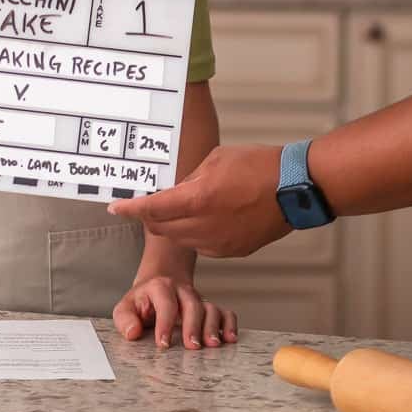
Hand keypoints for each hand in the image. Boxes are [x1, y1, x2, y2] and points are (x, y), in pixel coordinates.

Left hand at [108, 146, 290, 257]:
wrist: (295, 188)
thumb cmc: (257, 165)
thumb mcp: (215, 161)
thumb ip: (190, 178)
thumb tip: (175, 190)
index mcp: (198, 199)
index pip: (153, 209)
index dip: (131, 208)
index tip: (116, 206)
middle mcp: (205, 226)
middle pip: (162, 228)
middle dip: (150, 218)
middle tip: (147, 205)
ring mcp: (220, 242)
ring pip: (182, 239)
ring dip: (173, 226)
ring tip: (180, 208)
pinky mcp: (233, 251)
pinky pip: (203, 245)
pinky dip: (195, 234)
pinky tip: (204, 218)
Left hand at [114, 273, 237, 349]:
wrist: (158, 284)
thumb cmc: (142, 303)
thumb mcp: (126, 307)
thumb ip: (125, 319)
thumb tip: (132, 333)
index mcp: (159, 287)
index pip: (165, 302)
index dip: (165, 322)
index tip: (163, 344)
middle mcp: (181, 291)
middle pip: (192, 304)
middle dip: (193, 326)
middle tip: (192, 347)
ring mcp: (197, 299)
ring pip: (210, 308)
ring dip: (213, 326)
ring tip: (213, 345)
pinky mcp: (209, 308)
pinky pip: (225, 312)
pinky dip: (230, 324)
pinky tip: (230, 339)